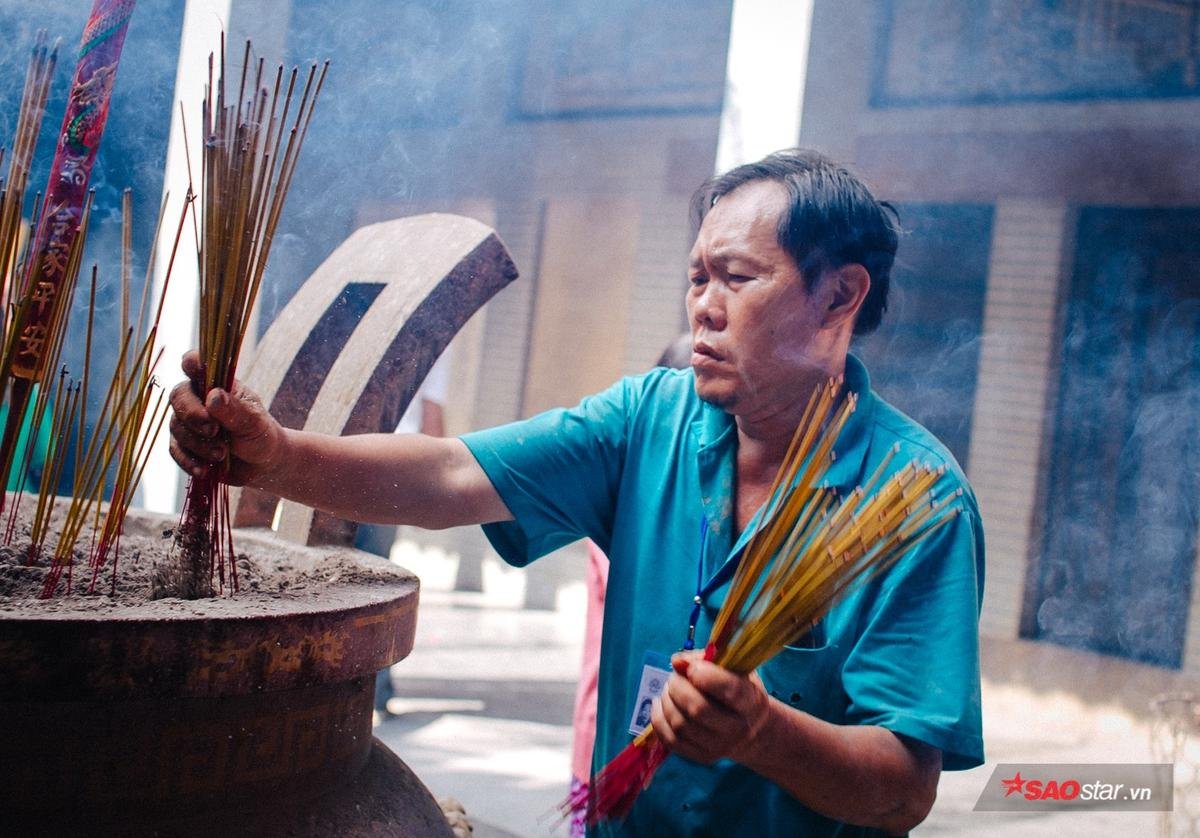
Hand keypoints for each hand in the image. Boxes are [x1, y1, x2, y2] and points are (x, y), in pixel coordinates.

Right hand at [168, 350, 284, 486]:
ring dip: (198, 443)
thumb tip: (213, 396)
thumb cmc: (261, 435)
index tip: (191, 367)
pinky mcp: (185, 445)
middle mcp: (198, 399)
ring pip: (176, 427)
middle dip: (192, 415)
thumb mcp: (255, 423)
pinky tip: (203, 469)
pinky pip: (175, 450)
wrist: (262, 465)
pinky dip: (188, 460)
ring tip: (222, 453)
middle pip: (178, 396)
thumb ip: (235, 410)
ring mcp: (189, 423)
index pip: (196, 364)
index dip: (191, 362)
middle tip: (214, 430)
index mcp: (217, 384)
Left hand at [651, 651, 771, 765]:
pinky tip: (661, 704)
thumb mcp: (733, 668)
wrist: (753, 729)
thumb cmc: (739, 690)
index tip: (693, 668)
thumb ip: (706, 659)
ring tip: (669, 689)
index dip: (706, 676)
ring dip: (666, 701)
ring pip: (680, 724)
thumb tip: (677, 661)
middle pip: (698, 709)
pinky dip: (658, 719)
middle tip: (675, 677)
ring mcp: (719, 746)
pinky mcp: (702, 757)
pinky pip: (671, 740)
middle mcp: (737, 728)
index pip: (730, 690)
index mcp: (749, 701)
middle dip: (678, 687)